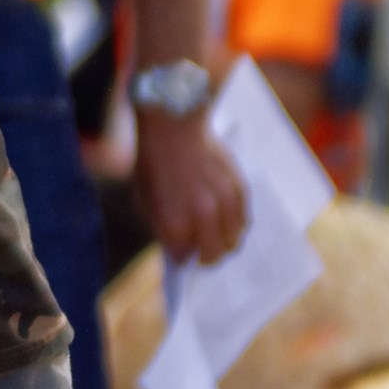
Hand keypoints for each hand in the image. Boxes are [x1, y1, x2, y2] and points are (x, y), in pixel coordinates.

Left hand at [132, 110, 249, 264]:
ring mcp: (224, 204)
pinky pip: (243, 220)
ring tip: (213, 232)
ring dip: (224, 240)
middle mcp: (202, 217)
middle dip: (206, 257)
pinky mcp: (240, 190)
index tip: (182, 255)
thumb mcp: (145, 202)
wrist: (173, 130)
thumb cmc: (154, 166)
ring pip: (234, 240)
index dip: (182, 257)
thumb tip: (178, 249)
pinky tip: (222, 215)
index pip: (185, 258)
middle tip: (200, 251)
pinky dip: (235, 223)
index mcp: (175, 223)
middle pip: (214, 256)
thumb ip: (163, 228)